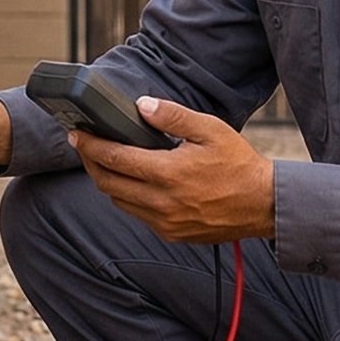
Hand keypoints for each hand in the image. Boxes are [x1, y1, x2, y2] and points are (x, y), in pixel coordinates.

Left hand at [72, 97, 274, 243]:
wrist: (263, 204)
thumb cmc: (238, 164)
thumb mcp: (210, 130)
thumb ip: (173, 117)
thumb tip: (141, 106)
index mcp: (169, 173)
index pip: (115, 158)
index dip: (90, 145)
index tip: (77, 134)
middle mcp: (162, 202)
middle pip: (108, 183)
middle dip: (90, 162)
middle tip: (83, 145)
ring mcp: (165, 222)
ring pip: (118, 201)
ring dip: (106, 181)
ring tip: (103, 161)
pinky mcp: (171, 234)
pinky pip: (136, 215)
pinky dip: (126, 197)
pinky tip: (130, 181)